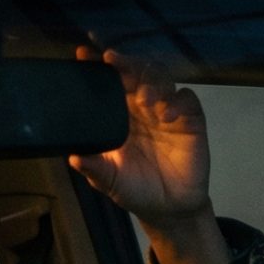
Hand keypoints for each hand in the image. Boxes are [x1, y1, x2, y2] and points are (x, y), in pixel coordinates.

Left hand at [67, 46, 227, 263]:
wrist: (168, 209)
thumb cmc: (134, 189)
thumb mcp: (108, 181)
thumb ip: (94, 168)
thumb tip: (73, 157)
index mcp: (118, 115)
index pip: (109, 85)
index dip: (98, 68)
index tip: (84, 55)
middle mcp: (142, 108)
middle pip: (135, 74)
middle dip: (125, 64)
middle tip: (113, 59)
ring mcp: (167, 111)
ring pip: (161, 81)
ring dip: (151, 84)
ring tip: (144, 100)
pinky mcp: (191, 120)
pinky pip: (186, 100)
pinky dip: (177, 102)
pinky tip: (166, 116)